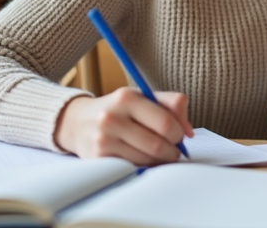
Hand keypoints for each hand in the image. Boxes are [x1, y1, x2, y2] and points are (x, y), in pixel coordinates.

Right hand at [54, 87, 193, 163]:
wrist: (78, 122)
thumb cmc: (118, 109)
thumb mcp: (142, 97)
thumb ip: (172, 105)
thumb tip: (188, 131)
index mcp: (127, 97)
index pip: (165, 123)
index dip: (178, 134)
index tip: (178, 136)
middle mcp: (112, 117)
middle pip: (157, 145)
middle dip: (172, 151)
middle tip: (173, 151)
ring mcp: (103, 139)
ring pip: (147, 160)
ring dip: (160, 162)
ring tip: (159, 155)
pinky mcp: (98, 158)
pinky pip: (133, 168)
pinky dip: (144, 166)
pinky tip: (142, 159)